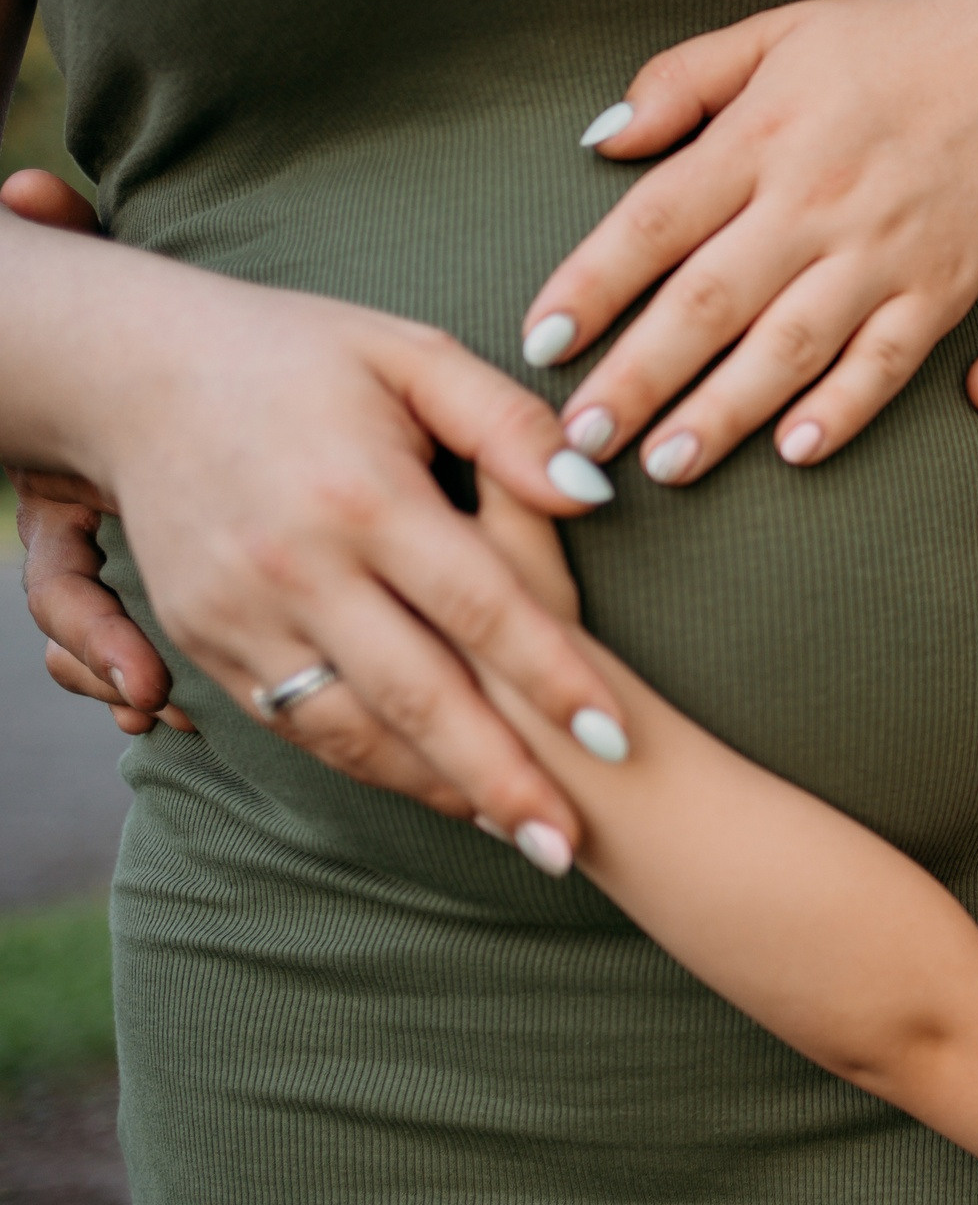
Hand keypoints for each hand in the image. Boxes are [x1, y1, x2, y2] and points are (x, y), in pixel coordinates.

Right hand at [2, 186, 629, 865]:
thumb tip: (597, 492)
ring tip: (520, 838)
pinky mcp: (204, 639)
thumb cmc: (298, 357)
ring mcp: (242, 611)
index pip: (482, 607)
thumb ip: (509, 424)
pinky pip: (297, 723)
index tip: (615, 744)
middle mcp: (299, 565)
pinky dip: (371, 766)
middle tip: (570, 848)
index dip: (552, 680)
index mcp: (364, 494)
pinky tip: (439, 791)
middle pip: (420, 697)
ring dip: (440, 793)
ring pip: (354, 731)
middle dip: (501, 781)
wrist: (135, 371)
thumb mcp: (410, 358)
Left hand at [521, 0, 977, 484]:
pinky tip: (796, 451)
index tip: (541, 341)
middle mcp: (815, 200)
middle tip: (582, 437)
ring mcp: (882, 252)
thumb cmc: (889, 51)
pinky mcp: (941, 291)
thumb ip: (681, 82)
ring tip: (667, 466)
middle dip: (640, 375)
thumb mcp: (776, 33)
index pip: (655, 221)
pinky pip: (887, 360)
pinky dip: (845, 406)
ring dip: (726, 411)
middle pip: (710, 299)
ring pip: (791, 344)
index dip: (593, 284)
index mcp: (760, 136)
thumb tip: (599, 140)